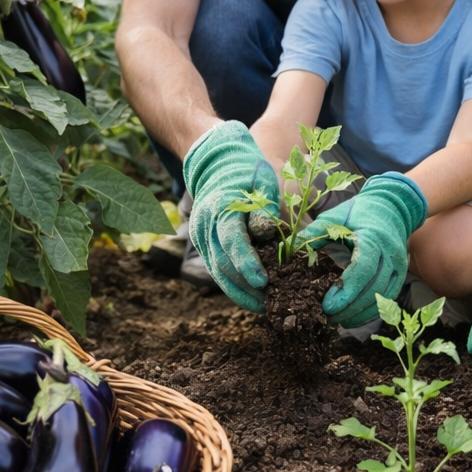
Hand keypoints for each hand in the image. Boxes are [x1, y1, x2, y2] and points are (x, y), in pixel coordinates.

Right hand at [182, 121, 278, 311]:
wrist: (217, 165)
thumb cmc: (247, 173)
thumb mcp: (261, 184)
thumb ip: (263, 210)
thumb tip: (265, 233)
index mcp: (219, 208)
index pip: (231, 241)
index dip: (247, 263)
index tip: (264, 282)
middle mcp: (204, 226)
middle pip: (222, 264)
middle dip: (246, 287)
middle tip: (270, 303)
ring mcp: (201, 237)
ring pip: (217, 272)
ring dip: (239, 292)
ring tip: (263, 306)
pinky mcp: (205, 245)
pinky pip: (217, 270)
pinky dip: (233, 285)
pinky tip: (251, 296)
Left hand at [294, 172, 426, 328]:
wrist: (391, 206)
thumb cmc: (358, 212)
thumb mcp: (334, 217)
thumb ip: (314, 233)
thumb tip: (289, 251)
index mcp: (373, 238)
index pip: (363, 270)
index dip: (346, 291)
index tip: (326, 305)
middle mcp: (391, 254)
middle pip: (373, 290)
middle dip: (350, 308)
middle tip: (326, 316)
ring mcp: (399, 267)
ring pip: (382, 299)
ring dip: (360, 314)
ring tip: (337, 320)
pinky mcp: (400, 276)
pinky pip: (386, 299)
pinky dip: (369, 311)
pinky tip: (352, 316)